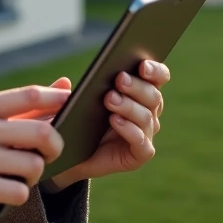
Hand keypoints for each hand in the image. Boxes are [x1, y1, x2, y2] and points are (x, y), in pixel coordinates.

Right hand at [0, 85, 70, 222]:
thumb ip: (16, 107)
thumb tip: (62, 86)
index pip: (29, 95)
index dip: (58, 100)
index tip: (70, 105)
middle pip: (43, 132)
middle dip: (55, 146)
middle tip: (47, 153)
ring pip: (35, 166)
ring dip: (35, 174)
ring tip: (19, 175)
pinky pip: (20, 192)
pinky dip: (19, 195)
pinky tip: (5, 191)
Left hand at [45, 60, 170, 189]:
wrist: (73, 157)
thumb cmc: (78, 122)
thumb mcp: (72, 103)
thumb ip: (66, 93)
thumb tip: (64, 82)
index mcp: (139, 93)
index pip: (158, 77)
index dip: (154, 70)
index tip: (141, 64)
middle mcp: (147, 113)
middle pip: (153, 96)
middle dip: (137, 86)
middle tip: (119, 79)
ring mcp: (145, 135)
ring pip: (146, 117)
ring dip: (129, 106)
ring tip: (109, 99)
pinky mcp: (139, 155)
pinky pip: (142, 143)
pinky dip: (130, 130)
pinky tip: (115, 120)